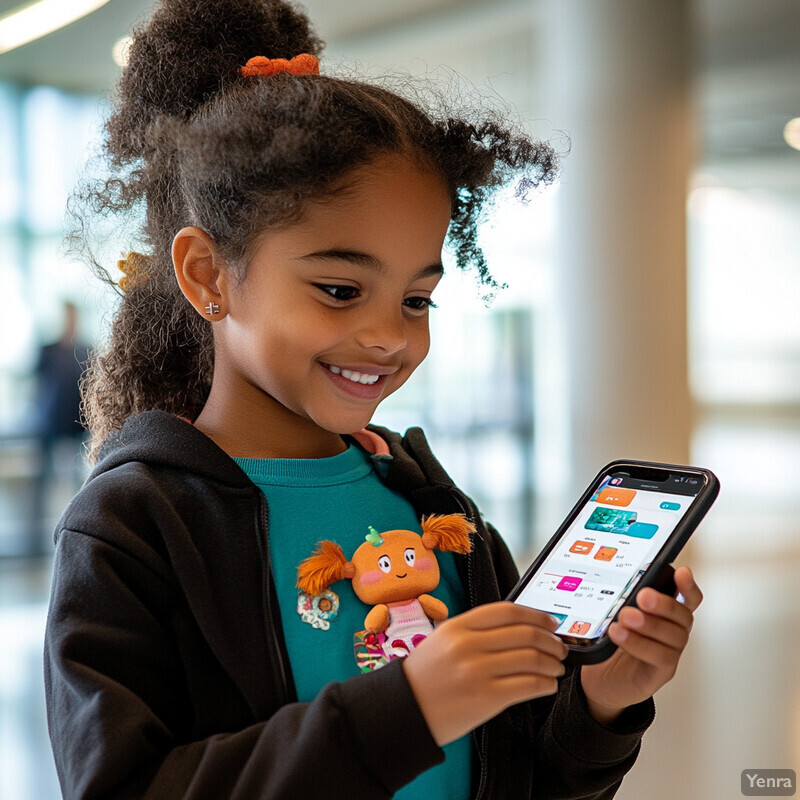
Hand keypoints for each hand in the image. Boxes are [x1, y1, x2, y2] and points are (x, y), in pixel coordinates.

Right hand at [403, 602, 567, 746]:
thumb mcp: (443, 641)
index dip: (536, 615)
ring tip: (556, 668)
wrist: (404, 712)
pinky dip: (546, 684)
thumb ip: (475, 631)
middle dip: (551, 641)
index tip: (550, 622)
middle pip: (525, 634)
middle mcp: (468, 644)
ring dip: (552, 663)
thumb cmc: (425, 677)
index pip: (508, 611)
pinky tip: (547, 685)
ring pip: (532, 659)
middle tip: (560, 647)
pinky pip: (529, 686)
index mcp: (457, 626)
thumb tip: (518, 627)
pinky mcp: (487, 699)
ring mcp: (477, 671)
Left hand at [580, 566, 702, 723]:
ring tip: (625, 616)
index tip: (682, 572)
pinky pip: (660, 658)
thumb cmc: (611, 644)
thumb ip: (620, 599)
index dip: (688, 585)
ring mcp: (670, 652)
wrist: (602, 680)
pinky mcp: (661, 672)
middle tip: (643, 595)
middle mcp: (672, 632)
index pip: (686, 598)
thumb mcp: (614, 615)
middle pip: (682, 615)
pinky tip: (621, 636)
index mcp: (665, 614)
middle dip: (663, 604)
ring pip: (673, 636)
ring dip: (649, 624)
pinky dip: (640, 645)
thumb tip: (614, 578)